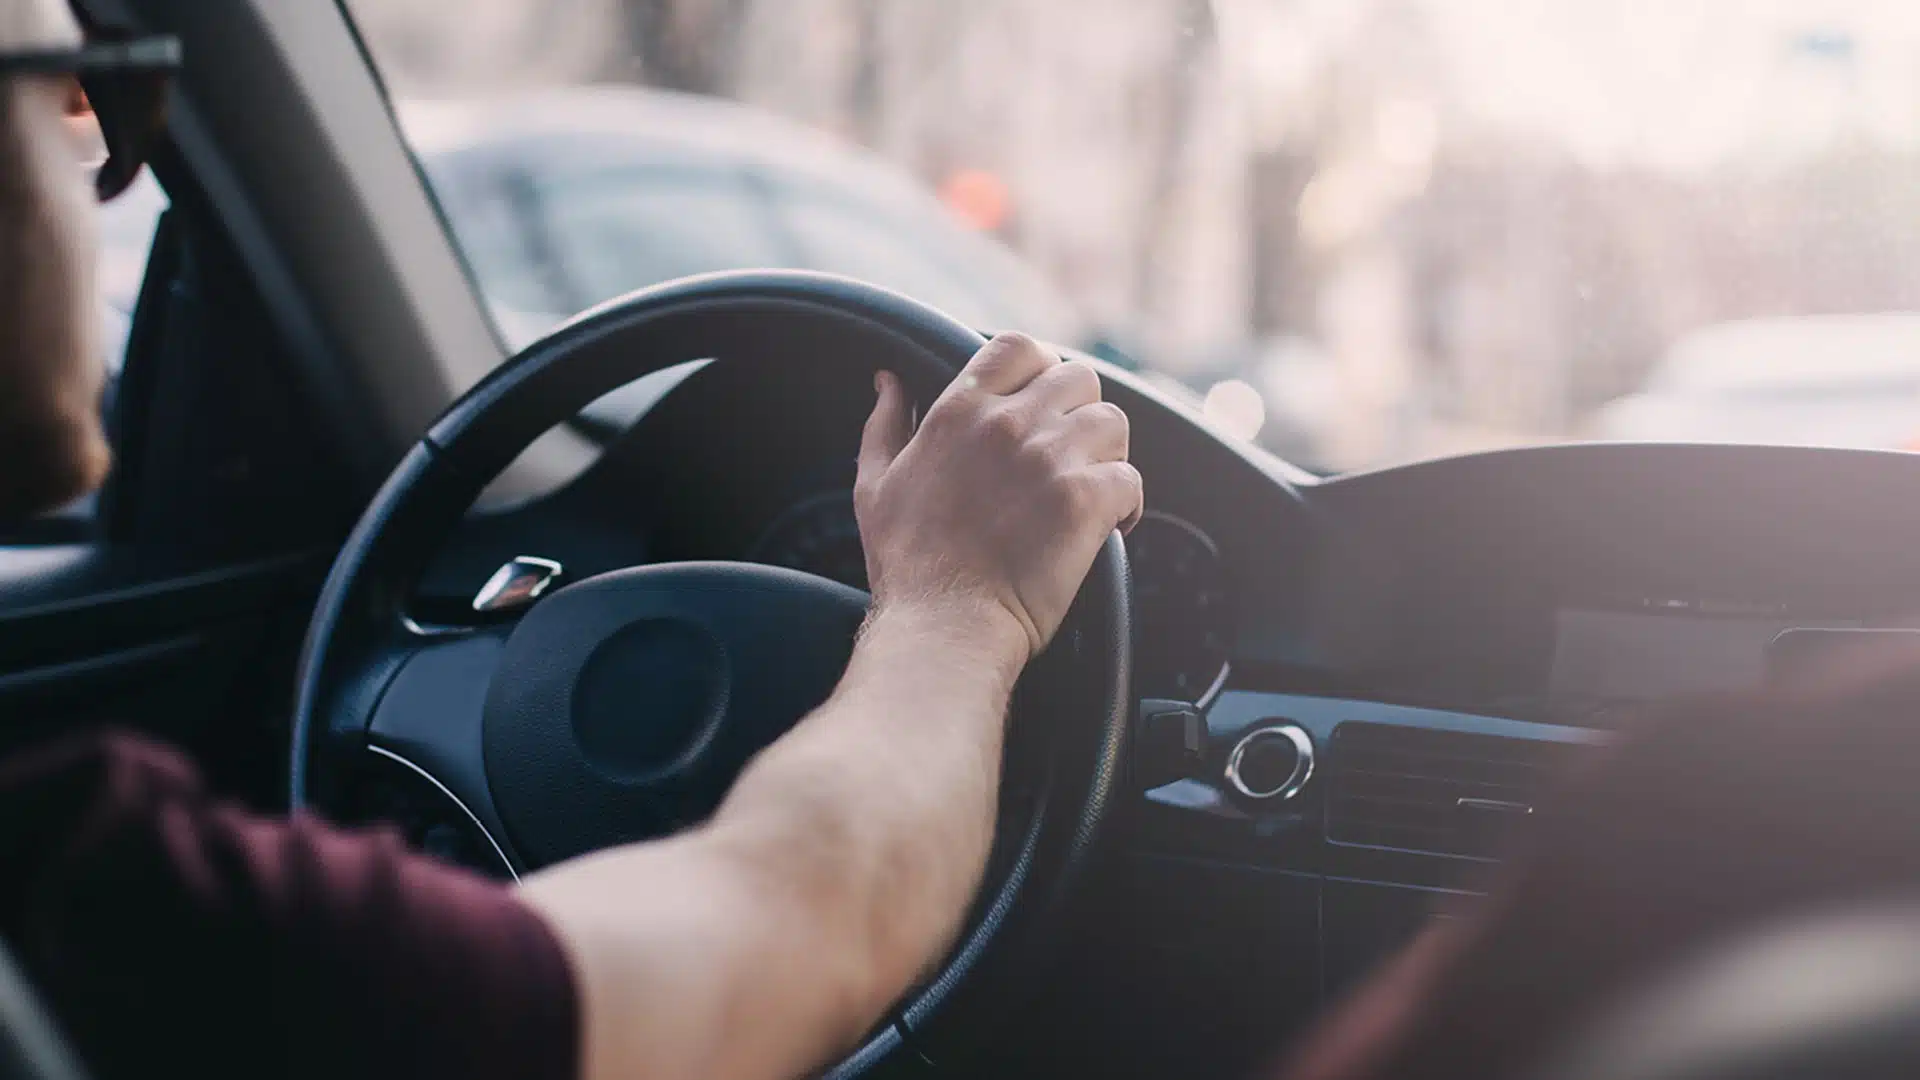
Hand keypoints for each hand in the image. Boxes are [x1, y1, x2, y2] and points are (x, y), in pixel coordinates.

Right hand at [854, 332, 1143, 660]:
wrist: (945, 625)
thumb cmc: (908, 564)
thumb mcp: (875, 484)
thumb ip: (885, 424)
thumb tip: (888, 381)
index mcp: (959, 411)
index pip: (1019, 347)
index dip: (1041, 366)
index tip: (1043, 398)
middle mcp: (1008, 424)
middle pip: (1078, 377)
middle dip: (1081, 410)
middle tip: (1071, 452)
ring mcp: (1050, 460)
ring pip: (1113, 421)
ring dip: (1108, 453)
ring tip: (1091, 486)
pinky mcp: (1084, 502)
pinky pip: (1130, 478)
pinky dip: (1127, 502)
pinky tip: (1111, 525)